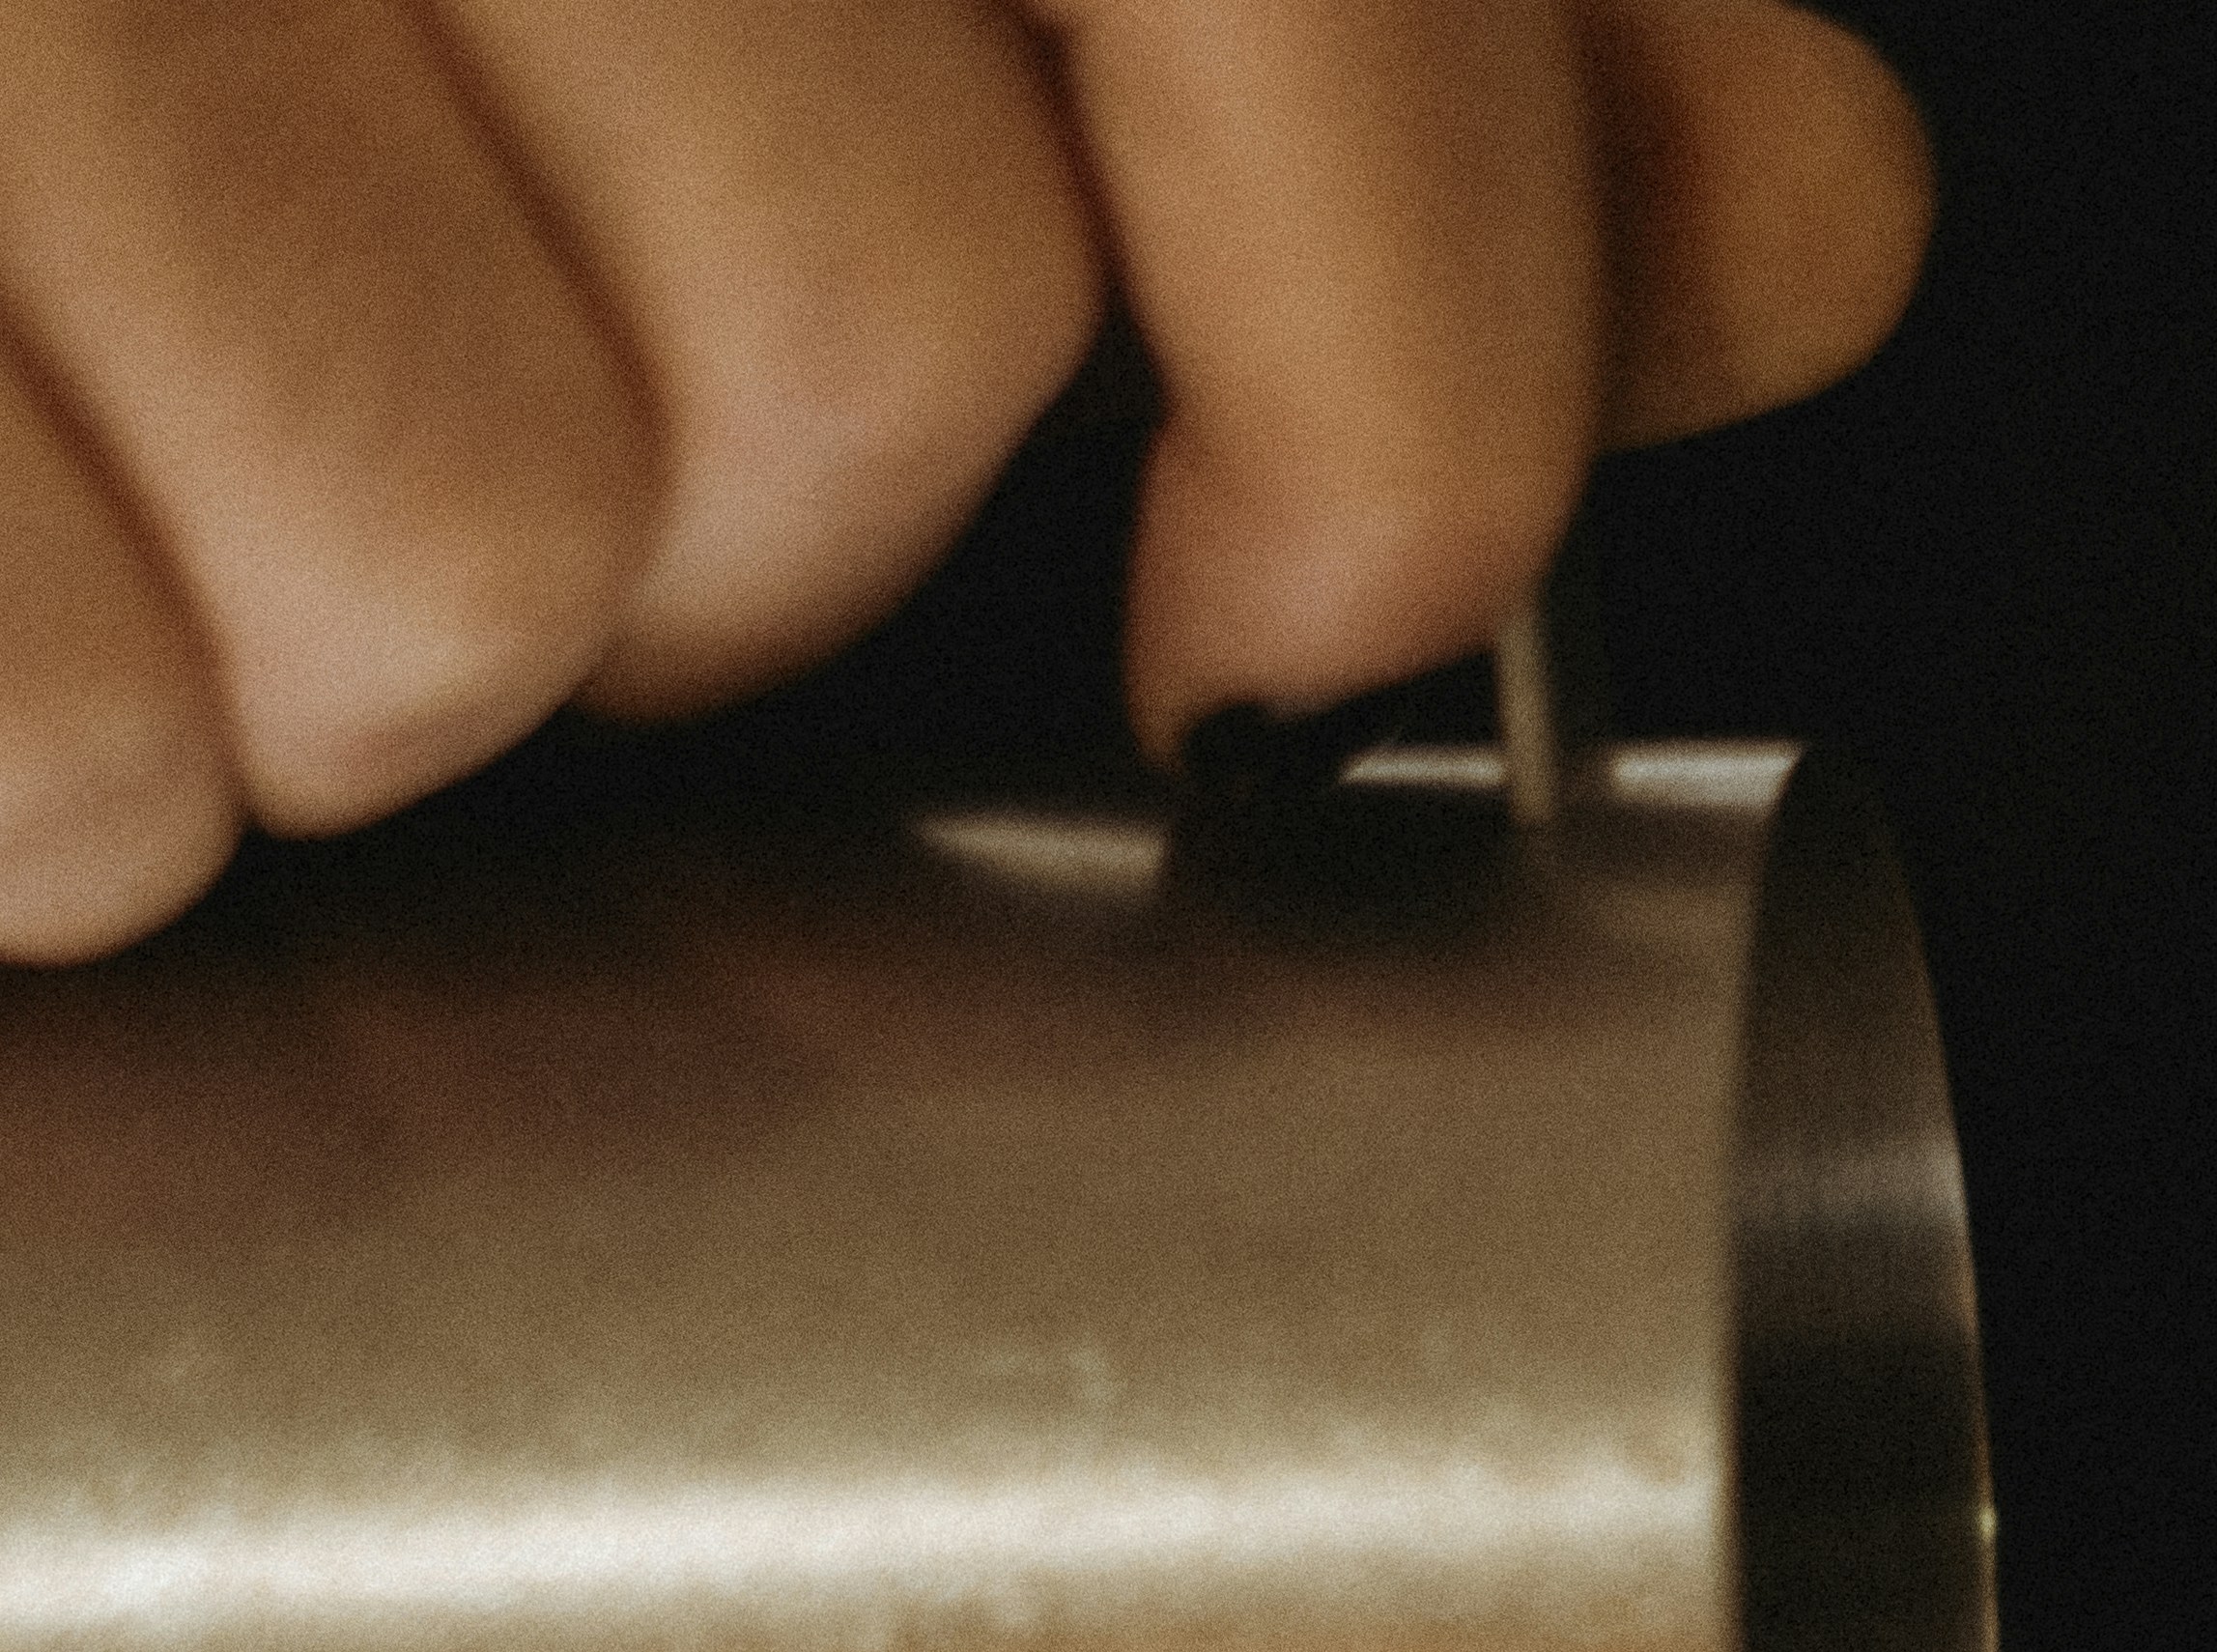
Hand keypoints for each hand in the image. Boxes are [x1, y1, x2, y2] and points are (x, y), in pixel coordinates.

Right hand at [0, 0, 1932, 956]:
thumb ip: (1334, 16)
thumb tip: (1787, 216)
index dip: (1394, 362)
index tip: (1306, 597)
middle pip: (867, 346)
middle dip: (727, 502)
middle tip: (470, 351)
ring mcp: (37, 7)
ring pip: (474, 573)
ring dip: (344, 628)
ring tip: (142, 405)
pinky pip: (80, 734)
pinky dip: (47, 758)